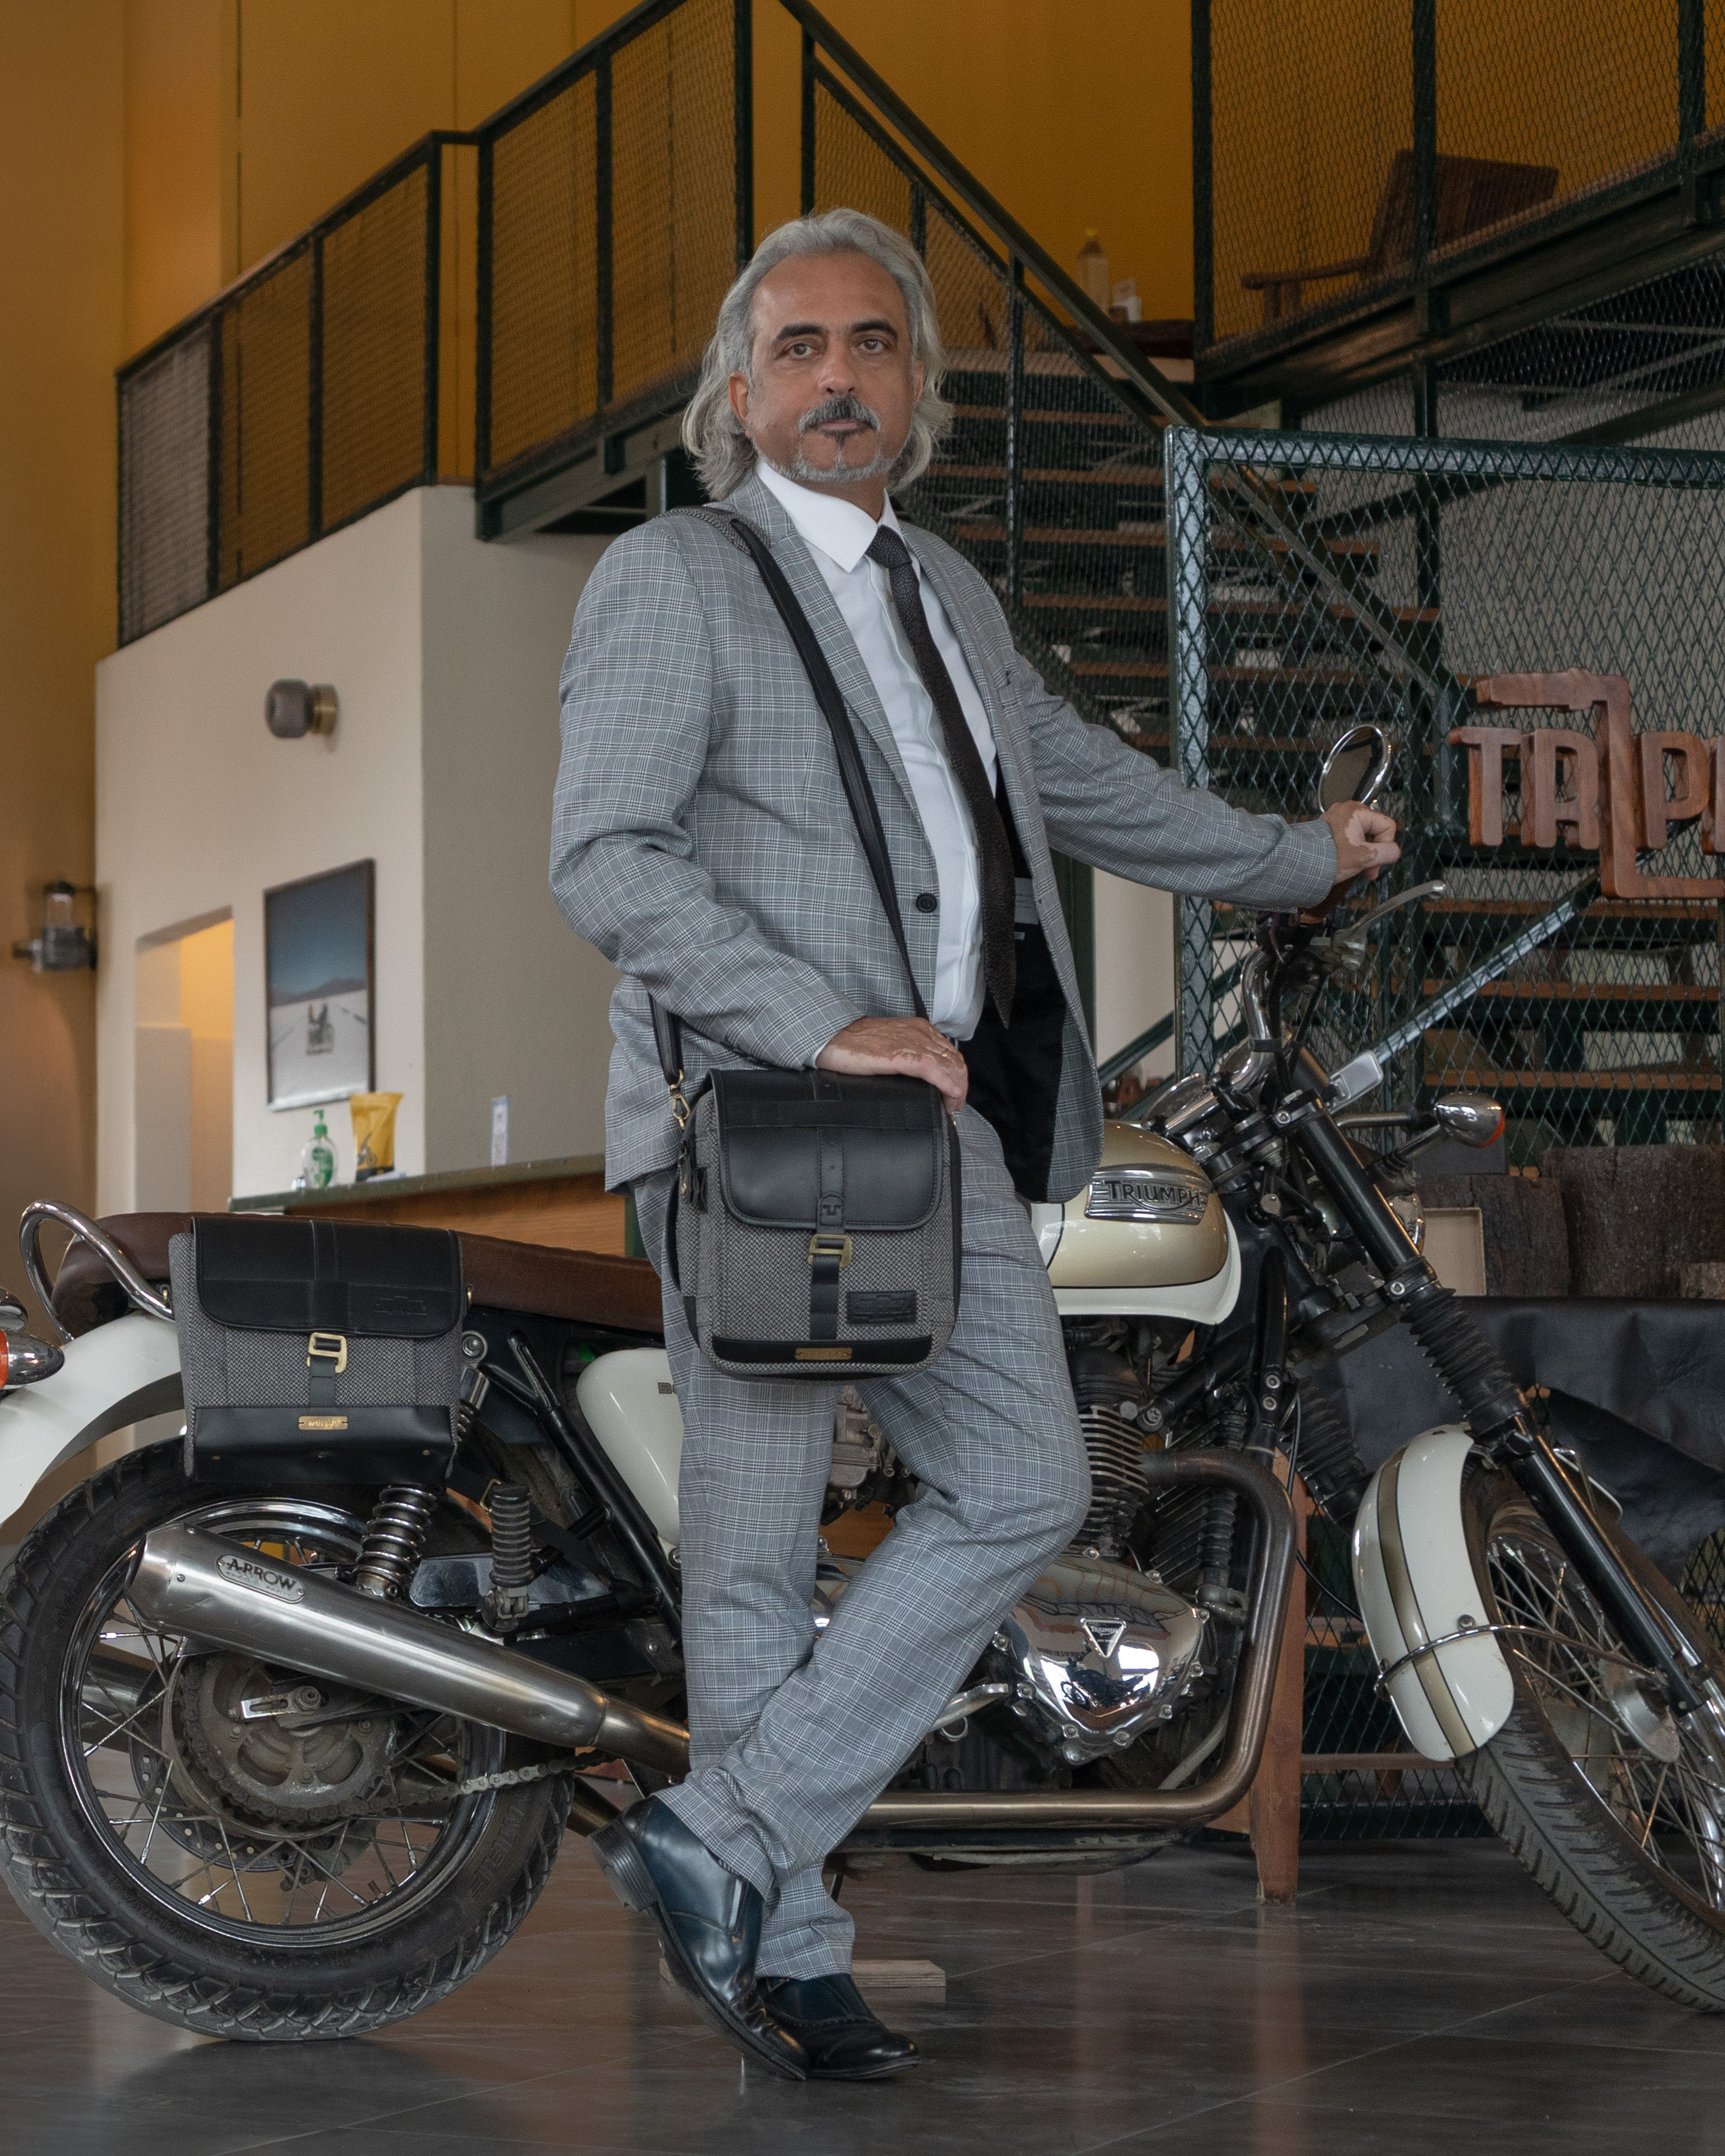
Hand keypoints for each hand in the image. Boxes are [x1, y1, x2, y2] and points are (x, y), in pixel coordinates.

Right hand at [816, 1016, 967, 1114]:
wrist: (832, 1035)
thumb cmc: (855, 1043)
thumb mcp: (891, 1045)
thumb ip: (908, 1056)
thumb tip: (922, 1080)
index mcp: (919, 1030)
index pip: (951, 1053)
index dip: (958, 1076)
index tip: (955, 1094)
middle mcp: (920, 1034)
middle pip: (955, 1061)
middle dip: (960, 1086)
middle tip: (954, 1106)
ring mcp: (911, 1044)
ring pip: (949, 1066)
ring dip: (956, 1090)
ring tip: (950, 1107)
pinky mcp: (900, 1056)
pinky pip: (932, 1070)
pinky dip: (946, 1084)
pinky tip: (950, 1096)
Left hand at [1321, 800, 1400, 887]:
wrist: (1297, 863)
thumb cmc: (1330, 858)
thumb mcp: (1363, 857)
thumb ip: (1386, 853)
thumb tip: (1394, 852)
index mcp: (1358, 811)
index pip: (1387, 826)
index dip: (1386, 847)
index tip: (1375, 866)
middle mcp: (1348, 809)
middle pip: (1374, 831)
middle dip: (1374, 854)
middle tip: (1368, 874)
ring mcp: (1336, 818)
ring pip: (1362, 837)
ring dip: (1363, 855)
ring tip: (1356, 870)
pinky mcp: (1328, 829)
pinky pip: (1349, 838)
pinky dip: (1351, 851)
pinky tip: (1346, 863)